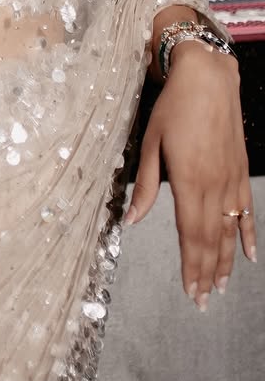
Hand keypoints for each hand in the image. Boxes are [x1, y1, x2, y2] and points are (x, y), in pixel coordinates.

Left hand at [128, 40, 253, 310]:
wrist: (208, 79)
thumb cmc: (172, 108)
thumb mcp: (150, 143)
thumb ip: (144, 185)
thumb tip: (131, 220)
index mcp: (189, 182)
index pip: (190, 236)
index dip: (191, 267)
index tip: (190, 292)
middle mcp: (215, 187)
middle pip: (211, 241)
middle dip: (207, 273)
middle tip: (202, 301)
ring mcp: (232, 181)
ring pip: (230, 231)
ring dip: (226, 262)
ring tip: (220, 288)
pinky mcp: (241, 172)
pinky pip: (247, 212)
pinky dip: (248, 236)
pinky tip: (249, 256)